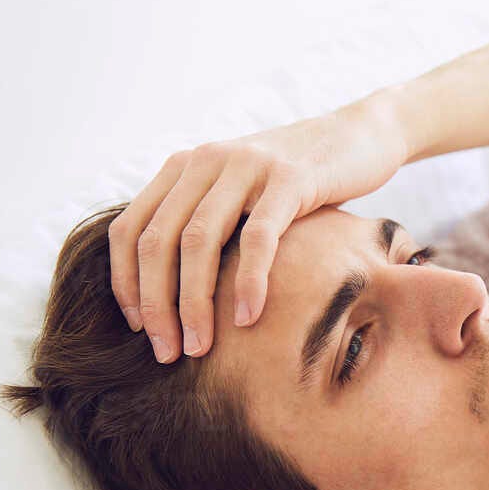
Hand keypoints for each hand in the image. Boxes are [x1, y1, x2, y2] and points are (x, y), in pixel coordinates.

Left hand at [108, 99, 407, 361]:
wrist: (362, 136)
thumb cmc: (302, 181)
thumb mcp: (243, 193)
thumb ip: (208, 223)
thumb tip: (174, 292)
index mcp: (186, 167)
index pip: (130, 230)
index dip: (126, 285)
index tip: (141, 330)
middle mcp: (206, 161)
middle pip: (157, 242)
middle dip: (156, 306)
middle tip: (168, 353)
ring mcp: (246, 166)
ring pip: (198, 242)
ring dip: (193, 303)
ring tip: (200, 346)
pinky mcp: (290, 179)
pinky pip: (257, 239)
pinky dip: (247, 283)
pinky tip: (247, 318)